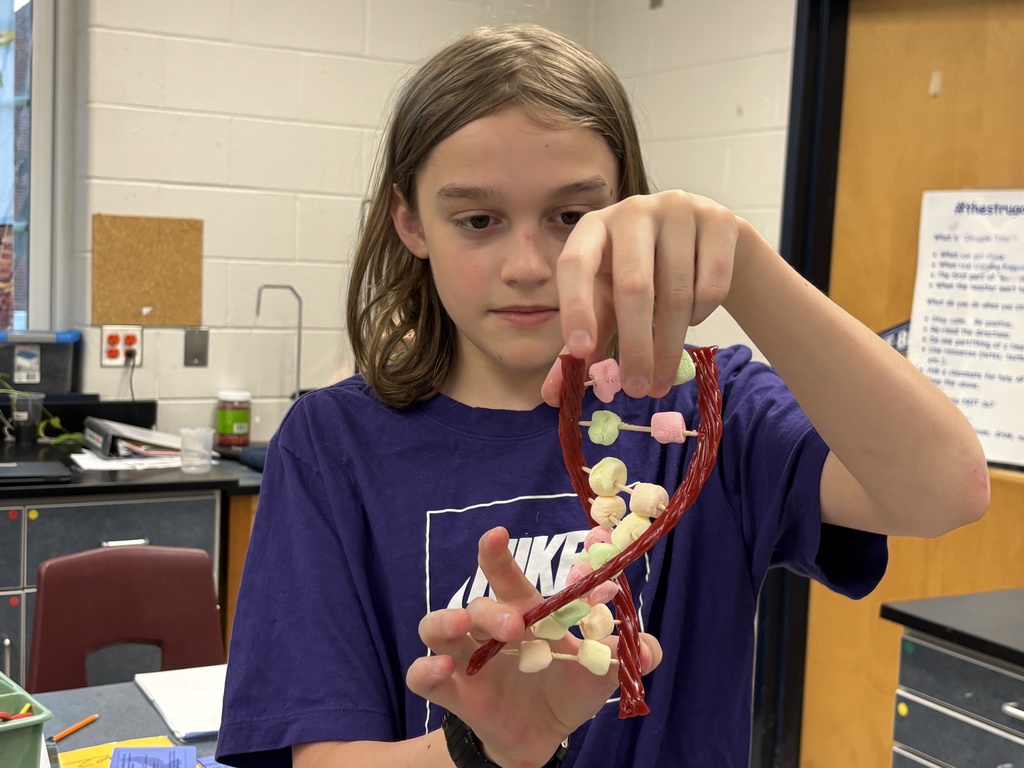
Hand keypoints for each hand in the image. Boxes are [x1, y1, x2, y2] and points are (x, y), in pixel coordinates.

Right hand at [406, 527, 661, 767]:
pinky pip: (421, 677)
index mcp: (521, 612)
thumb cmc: (567, 689)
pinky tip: (439, 668)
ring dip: (445, 621)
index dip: (495, 553)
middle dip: (491, 608)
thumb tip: (649, 648)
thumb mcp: (600, 673)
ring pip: (436, 627)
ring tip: (461, 626)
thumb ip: (623, 655)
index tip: (498, 533)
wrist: (543, 737)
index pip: (502, 575)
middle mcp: (486, 630)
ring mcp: (464, 660)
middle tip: (515, 624)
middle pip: (475, 603)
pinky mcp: (452, 693)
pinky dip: (425, 669)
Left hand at [542, 191, 738, 405]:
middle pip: (633, 287)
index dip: (576, 307)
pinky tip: (691, 319)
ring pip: (677, 293)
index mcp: (592, 228)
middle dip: (635, 347)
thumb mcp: (606, 305)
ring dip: (670, 345)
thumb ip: (581, 346)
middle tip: (638, 390)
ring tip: (663, 375)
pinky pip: (712, 285)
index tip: (581, 351)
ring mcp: (678, 210)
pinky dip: (701, 315)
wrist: (702, 241)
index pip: (575, 264)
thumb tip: (554, 397)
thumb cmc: (641, 276)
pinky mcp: (720, 219)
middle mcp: (632, 211)